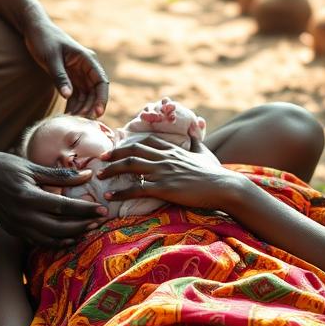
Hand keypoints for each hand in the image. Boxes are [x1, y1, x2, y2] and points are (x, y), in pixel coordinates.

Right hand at [0, 144, 106, 244]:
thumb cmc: (3, 165)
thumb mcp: (32, 167)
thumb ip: (61, 175)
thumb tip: (88, 174)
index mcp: (28, 197)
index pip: (64, 207)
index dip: (85, 210)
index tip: (103, 210)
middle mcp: (22, 216)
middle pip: (60, 227)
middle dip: (83, 226)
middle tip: (101, 221)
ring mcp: (16, 225)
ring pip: (50, 239)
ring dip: (71, 236)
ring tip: (88, 230)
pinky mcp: (11, 229)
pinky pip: (37, 241)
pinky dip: (55, 242)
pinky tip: (68, 237)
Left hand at [21, 7, 107, 116]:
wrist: (34, 30)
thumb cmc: (44, 39)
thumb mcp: (51, 58)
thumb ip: (60, 77)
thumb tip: (68, 96)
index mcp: (87, 59)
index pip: (101, 81)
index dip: (101, 98)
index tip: (97, 112)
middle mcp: (85, 68)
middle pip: (94, 92)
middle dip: (90, 107)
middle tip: (81, 121)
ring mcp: (77, 74)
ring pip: (85, 95)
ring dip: (81, 108)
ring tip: (72, 121)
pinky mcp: (69, 78)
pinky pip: (74, 95)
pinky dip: (72, 105)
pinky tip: (67, 115)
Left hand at [97, 137, 235, 210]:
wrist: (224, 186)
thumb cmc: (215, 172)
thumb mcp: (204, 152)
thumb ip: (195, 141)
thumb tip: (195, 128)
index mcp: (172, 149)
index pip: (145, 141)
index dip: (129, 143)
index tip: (116, 147)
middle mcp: (164, 157)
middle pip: (133, 150)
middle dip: (114, 154)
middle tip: (102, 158)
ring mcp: (163, 171)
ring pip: (130, 166)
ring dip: (112, 170)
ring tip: (100, 176)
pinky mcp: (164, 188)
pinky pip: (136, 188)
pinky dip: (120, 192)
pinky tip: (110, 196)